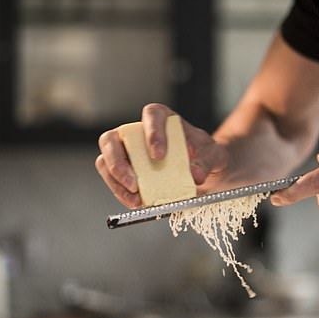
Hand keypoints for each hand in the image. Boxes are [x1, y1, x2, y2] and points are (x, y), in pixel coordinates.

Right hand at [95, 103, 228, 207]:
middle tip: (135, 183)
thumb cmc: (204, 155)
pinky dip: (120, 192)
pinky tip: (135, 202)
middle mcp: (137, 131)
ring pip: (105, 159)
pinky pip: (111, 179)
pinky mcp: (123, 169)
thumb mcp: (213, 156)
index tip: (159, 155)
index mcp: (162, 119)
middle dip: (119, 162)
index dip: (152, 132)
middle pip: (113, 138)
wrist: (202, 170)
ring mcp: (126, 150)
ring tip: (135, 197)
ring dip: (115, 181)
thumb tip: (195, 174)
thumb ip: (206, 162)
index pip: (151, 115)